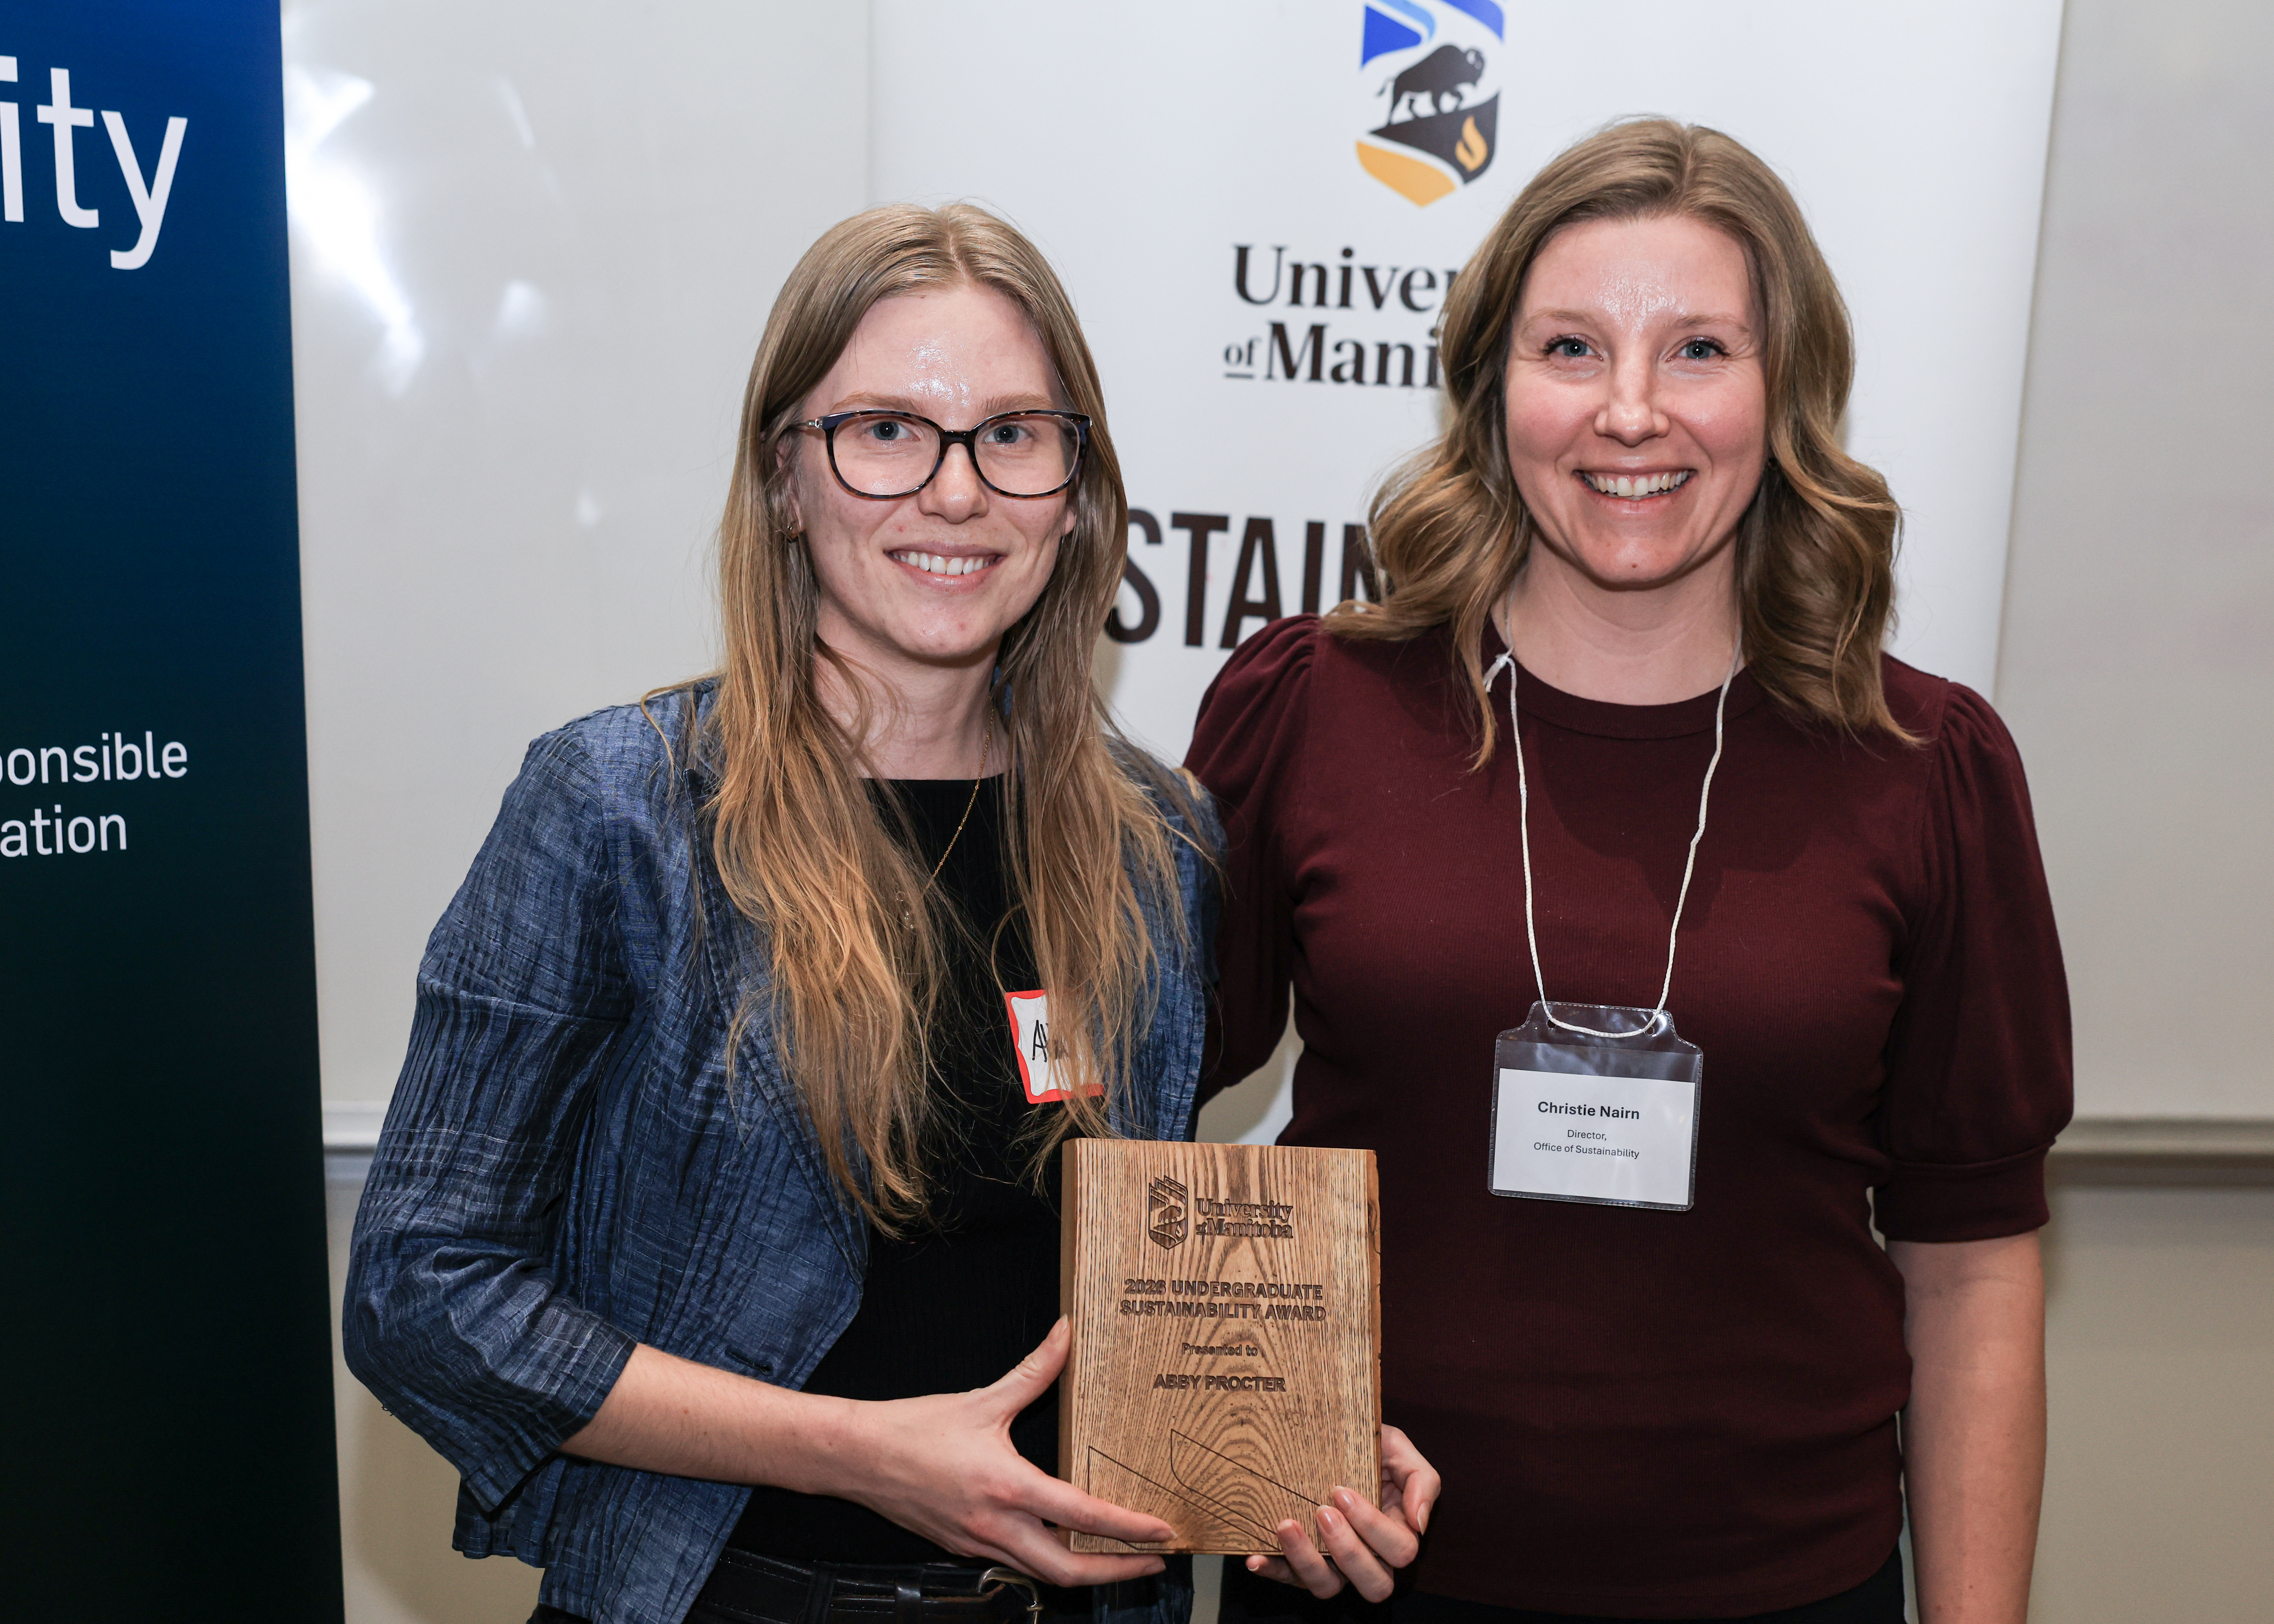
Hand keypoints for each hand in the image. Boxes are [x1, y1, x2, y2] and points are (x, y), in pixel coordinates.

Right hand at [835, 1319, 1175, 1586]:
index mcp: (1006, 1488)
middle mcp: (996, 1526)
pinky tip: (1062, 1541)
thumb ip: (1033, 1371)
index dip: (1128, 1528)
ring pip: (1042, 1572)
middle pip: (1068, 1571)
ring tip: (1119, 1556)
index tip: (1162, 1531)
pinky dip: (1047, 1557)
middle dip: (1118, 1572)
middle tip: (1154, 1560)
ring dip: (1085, 1569)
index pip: (1082, 1517)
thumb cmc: (914, 1430)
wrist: (857, 1458)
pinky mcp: (964, 1546)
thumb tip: (1066, 1334)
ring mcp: (979, 1543)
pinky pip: (1015, 1562)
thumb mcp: (981, 1399)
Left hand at [1244, 1423, 1438, 1601]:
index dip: (1373, 1526)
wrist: (1328, 1437)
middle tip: (1323, 1511)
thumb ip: (1422, 1481)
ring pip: (1328, 1588)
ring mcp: (1333, 1564)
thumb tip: (1420, 1523)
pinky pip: (1288, 1579)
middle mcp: (1368, 1557)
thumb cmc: (1368, 1446)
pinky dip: (1272, 1571)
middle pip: (1374, 1584)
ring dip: (1307, 1561)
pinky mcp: (1300, 1563)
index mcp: (1397, 1533)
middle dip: (1348, 1551)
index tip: (1341, 1490)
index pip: (1400, 1550)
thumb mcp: (1398, 1448)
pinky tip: (1255, 1558)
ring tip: (1286, 1525)